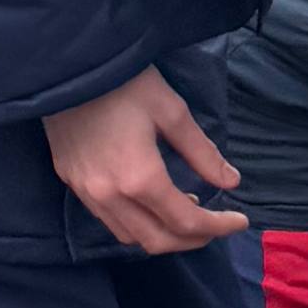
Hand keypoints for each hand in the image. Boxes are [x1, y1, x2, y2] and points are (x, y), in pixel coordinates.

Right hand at [42, 66, 245, 252]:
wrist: (66, 65)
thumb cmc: (124, 82)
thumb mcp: (172, 111)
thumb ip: (202, 153)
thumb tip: (230, 181)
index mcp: (139, 178)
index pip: (186, 222)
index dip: (219, 227)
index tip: (241, 221)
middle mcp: (109, 195)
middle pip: (158, 241)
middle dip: (193, 239)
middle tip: (217, 224)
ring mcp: (85, 192)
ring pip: (130, 236)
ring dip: (163, 234)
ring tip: (187, 211)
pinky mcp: (70, 182)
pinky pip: (108, 219)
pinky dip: (137, 223)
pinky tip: (151, 202)